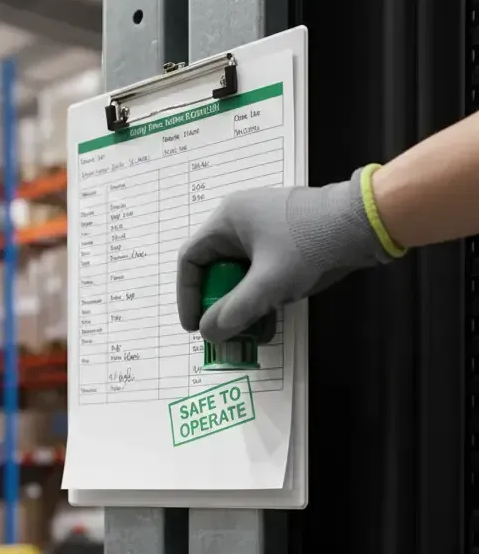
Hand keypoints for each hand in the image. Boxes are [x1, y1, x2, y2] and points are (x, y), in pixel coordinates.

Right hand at [176, 168, 396, 342]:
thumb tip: (209, 334)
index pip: (190, 260)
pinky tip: (269, 318)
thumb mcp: (268, 284)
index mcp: (227, 219)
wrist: (365, 223)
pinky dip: (260, 296)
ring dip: (241, 304)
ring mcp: (263, 229)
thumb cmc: (310, 245)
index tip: (195, 325)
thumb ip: (234, 312)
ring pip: (238, 274)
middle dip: (218, 303)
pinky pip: (260, 272)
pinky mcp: (284, 240)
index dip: (187, 296)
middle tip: (224, 330)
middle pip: (214, 269)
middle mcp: (240, 220)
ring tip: (249, 330)